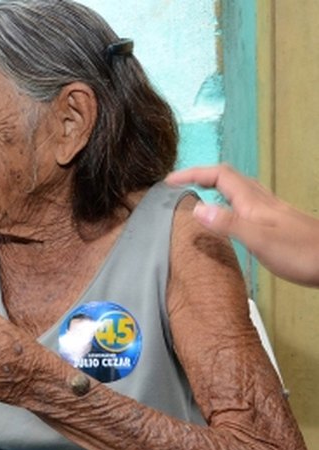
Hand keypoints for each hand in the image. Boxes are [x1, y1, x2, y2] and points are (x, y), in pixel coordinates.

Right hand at [166, 163, 318, 286]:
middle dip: (201, 176)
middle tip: (180, 185)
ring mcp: (270, 212)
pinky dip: (229, 202)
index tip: (170, 181)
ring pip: (238, 189)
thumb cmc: (302, 253)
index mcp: (253, 203)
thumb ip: (228, 224)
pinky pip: (246, 203)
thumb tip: (197, 208)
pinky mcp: (276, 223)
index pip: (219, 176)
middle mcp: (261, 202)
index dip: (193, 174)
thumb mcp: (261, 240)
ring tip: (198, 195)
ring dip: (215, 187)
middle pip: (228, 178)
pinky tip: (229, 217)